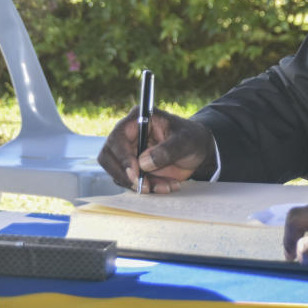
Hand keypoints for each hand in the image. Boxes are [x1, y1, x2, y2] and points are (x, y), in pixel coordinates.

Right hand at [97, 106, 215, 192]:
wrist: (198, 151)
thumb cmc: (192, 138)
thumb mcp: (186, 141)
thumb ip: (167, 150)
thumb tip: (143, 163)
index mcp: (138, 120)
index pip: (117, 138)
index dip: (122, 156)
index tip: (135, 172)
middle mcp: (129, 135)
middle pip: (108, 157)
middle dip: (125, 175)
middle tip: (145, 187)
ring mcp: (129, 152)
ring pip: (119, 173)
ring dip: (139, 184)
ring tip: (166, 185)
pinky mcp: (133, 168)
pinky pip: (130, 182)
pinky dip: (147, 188)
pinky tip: (167, 185)